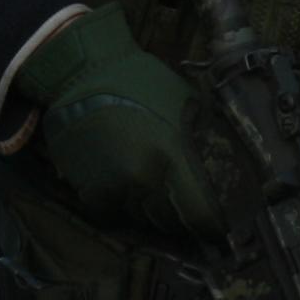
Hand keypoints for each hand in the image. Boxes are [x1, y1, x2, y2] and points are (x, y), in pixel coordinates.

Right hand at [8, 7, 223, 237]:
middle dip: (180, 218)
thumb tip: (219, 165)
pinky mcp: (86, 189)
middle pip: (169, 221)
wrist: (80, 70)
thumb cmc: (139, 78)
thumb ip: (201, 138)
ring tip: (155, 198)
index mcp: (170, 157)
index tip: (218, 229)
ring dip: (149, 213)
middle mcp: (141, 181)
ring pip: (139, 219)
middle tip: (186, 210)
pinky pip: (111, 213)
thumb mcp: (184, 101)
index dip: (211, 225)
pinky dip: (121, 207)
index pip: (199, 213)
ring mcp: (111, 188)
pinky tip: (126, 190)